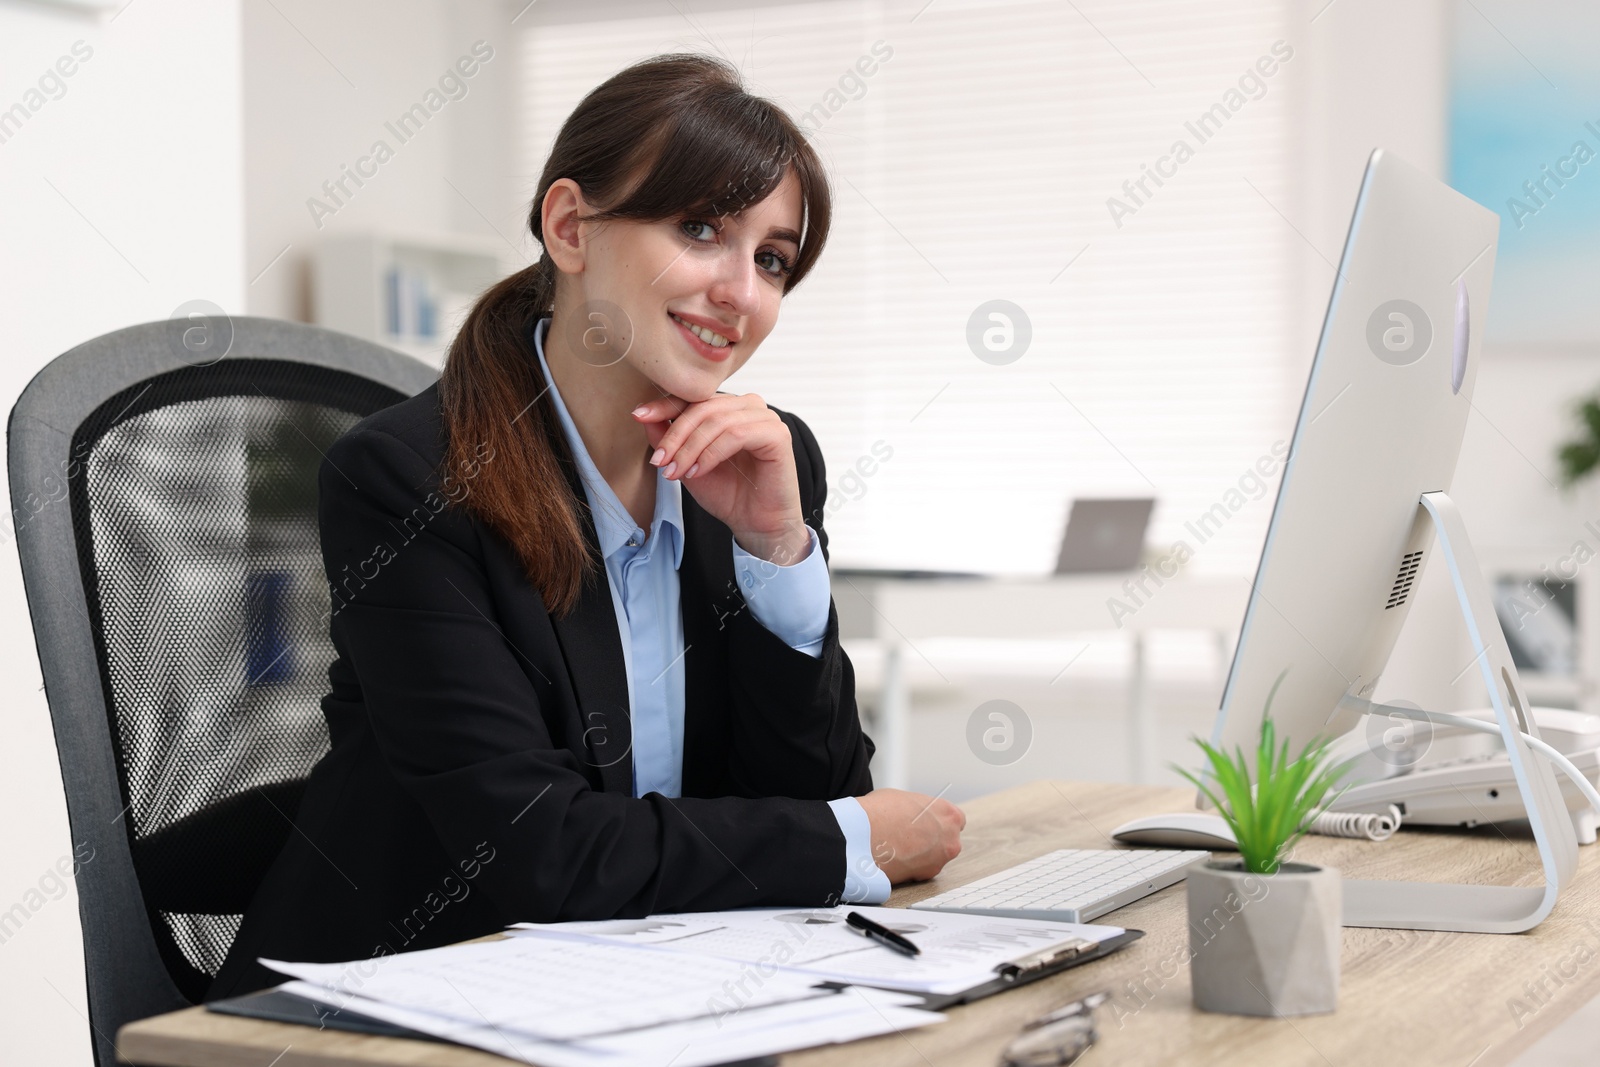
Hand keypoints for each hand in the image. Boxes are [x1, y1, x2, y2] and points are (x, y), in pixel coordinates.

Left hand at [631, 393, 808, 563]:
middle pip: (703, 407)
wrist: (755, 524)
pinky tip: (698, 471)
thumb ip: (668, 438)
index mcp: (729, 407)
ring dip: (691, 448)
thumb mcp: (687, 464)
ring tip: (676, 472)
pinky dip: (712, 454)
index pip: (693, 397)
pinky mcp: (778, 434)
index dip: (664, 405)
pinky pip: (737, 434)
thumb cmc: (727, 494)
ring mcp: (765, 418)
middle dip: (676, 435)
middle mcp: (748, 406)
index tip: (638, 415)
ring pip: (718, 421)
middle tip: (659, 461)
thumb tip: (642, 414)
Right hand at [856, 788, 965, 883]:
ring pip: (936, 857)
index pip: (956, 820)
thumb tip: (913, 812)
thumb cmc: (880, 813)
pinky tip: (896, 857)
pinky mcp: (926, 876)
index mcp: (949, 814)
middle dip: (933, 839)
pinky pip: (922, 870)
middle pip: (948, 840)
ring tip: (899, 846)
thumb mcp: (902, 798)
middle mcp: (951, 838)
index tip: (929, 824)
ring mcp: (940, 859)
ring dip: (923, 855)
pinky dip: (912, 867)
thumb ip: (917, 808)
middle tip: (912, 835)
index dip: (940, 821)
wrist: (864, 836)